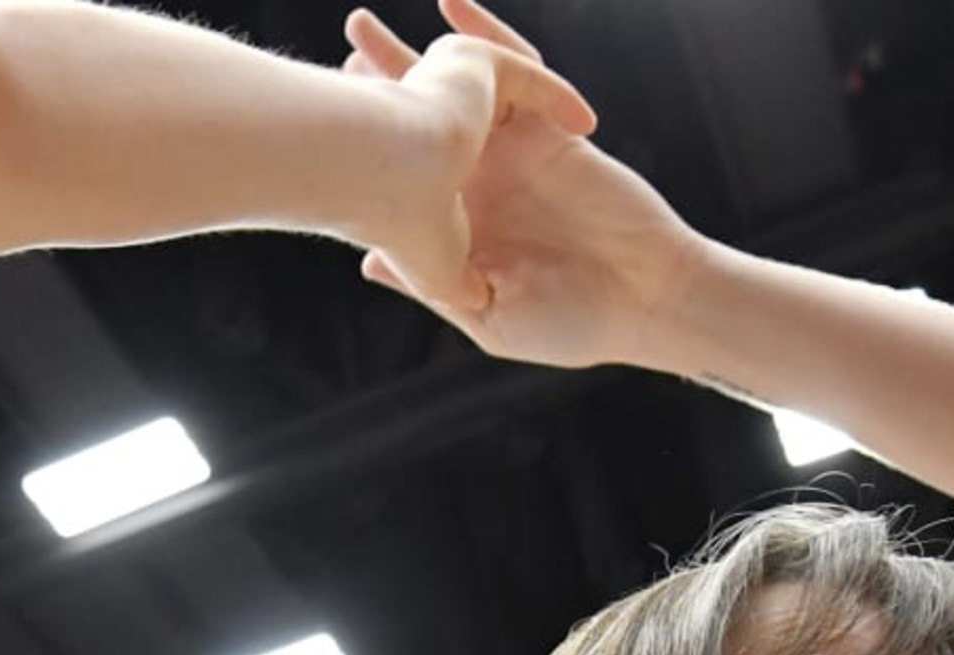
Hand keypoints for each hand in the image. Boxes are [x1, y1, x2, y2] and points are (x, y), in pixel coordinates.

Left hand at [343, 4, 707, 370]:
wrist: (643, 302)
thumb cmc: (571, 323)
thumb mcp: (490, 316)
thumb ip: (434, 283)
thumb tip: (369, 259)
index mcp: (453, 227)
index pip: (397, 179)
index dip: (357, 153)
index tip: (310, 129)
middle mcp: (475, 183)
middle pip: (414, 125)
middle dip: (370, 92)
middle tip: (325, 61)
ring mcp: (509, 152)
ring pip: (456, 91)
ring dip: (410, 55)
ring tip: (362, 25)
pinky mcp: (549, 130)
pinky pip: (517, 72)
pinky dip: (487, 34)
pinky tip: (454, 5)